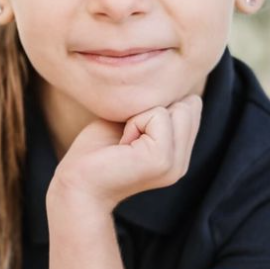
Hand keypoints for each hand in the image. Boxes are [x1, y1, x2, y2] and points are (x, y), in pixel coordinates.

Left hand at [50, 94, 202, 212]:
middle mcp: (182, 163)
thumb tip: (172, 83)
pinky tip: (122, 145)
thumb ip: (158, 110)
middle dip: (153, 109)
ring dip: (143, 116)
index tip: (132, 130)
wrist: (77, 185)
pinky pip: (159, 115)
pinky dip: (134, 122)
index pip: (192, 105)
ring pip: (178, 108)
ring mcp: (175, 164)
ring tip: (125, 141)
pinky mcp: (162, 160)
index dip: (157, 106)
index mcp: (178, 155)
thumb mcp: (133, 122)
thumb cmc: (96, 152)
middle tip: (127, 136)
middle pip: (190, 104)